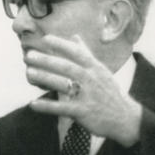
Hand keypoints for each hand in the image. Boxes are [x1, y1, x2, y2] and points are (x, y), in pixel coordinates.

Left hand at [25, 34, 141, 146]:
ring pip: (64, 84)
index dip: (61, 45)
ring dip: (45, 78)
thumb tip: (75, 36)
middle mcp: (91, 79)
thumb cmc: (109, 92)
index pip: (77, 52)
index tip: (45, 39)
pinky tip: (33, 104)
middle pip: (67, 67)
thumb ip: (85, 53)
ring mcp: (87, 96)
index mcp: (95, 68)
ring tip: (29, 72)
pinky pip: (62, 108)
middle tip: (29, 55)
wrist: (125, 118)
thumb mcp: (100, 70)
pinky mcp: (83, 112)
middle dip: (47, 60)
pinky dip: (47, 106)